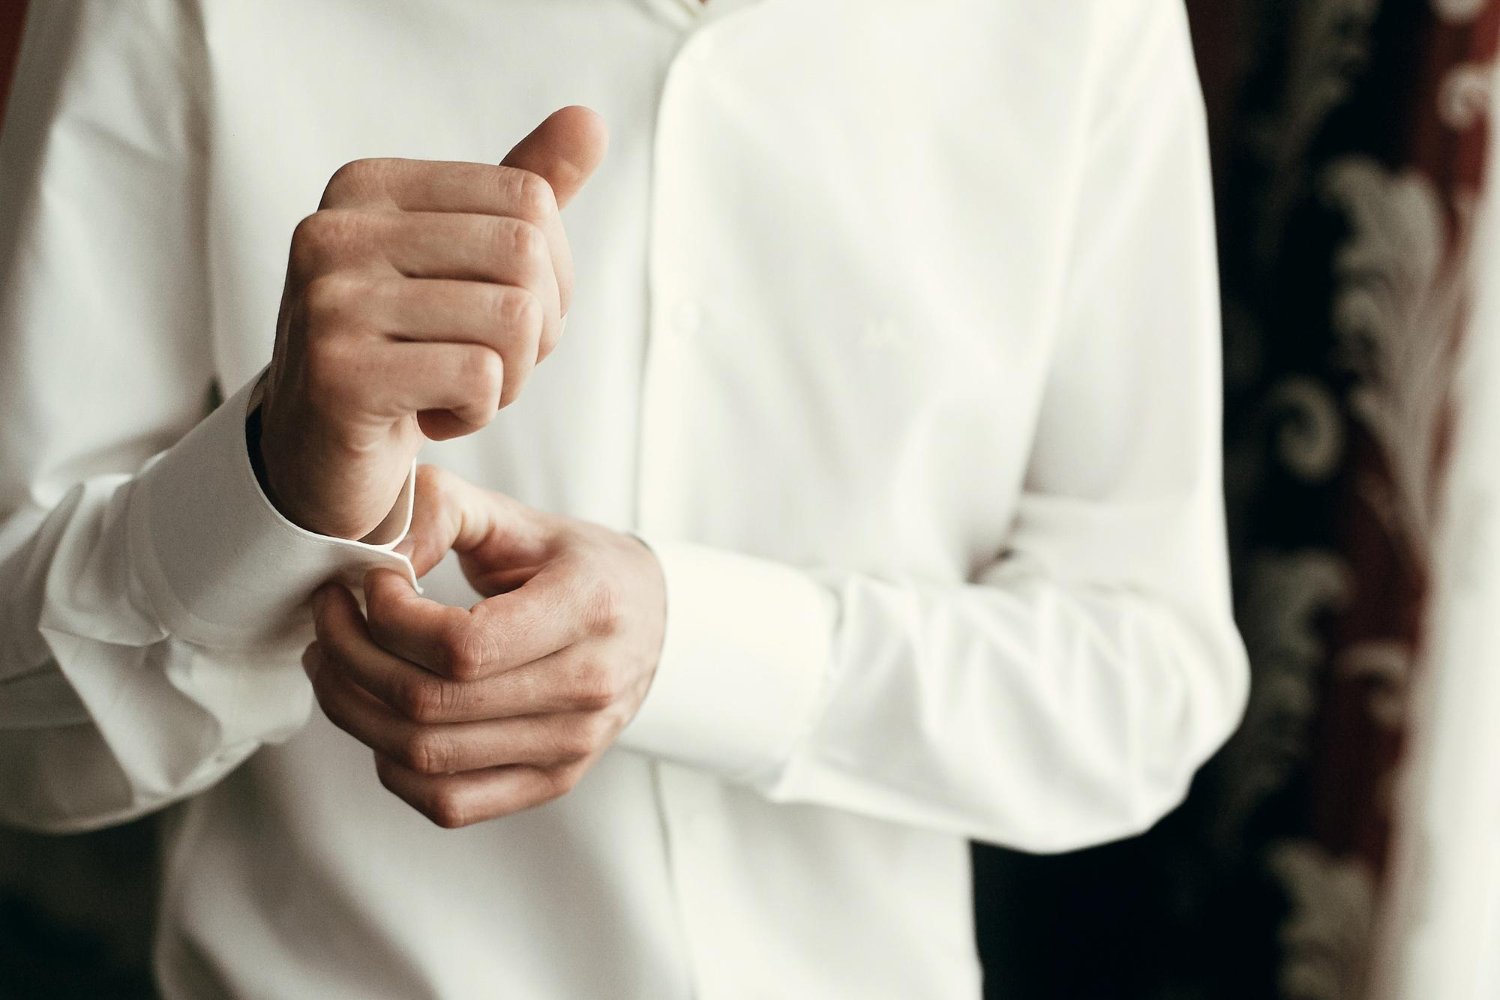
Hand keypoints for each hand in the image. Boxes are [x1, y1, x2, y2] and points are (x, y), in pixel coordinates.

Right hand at [259, 106, 608, 538]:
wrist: (318, 454)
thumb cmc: (404, 351)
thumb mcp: (463, 264)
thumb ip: (521, 192)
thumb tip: (589, 121)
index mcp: (367, 185)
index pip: (528, 200)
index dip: (551, 277)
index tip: (504, 320)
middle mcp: (336, 229)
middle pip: (525, 254)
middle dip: (536, 330)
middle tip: (489, 366)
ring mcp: (329, 300)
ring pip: (512, 320)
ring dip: (508, 377)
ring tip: (452, 390)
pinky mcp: (339, 374)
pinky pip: (479, 377)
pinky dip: (477, 412)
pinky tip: (428, 417)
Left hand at [303, 466, 666, 827]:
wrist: (652, 619)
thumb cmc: (575, 564)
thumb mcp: (515, 517)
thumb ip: (440, 512)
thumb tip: (371, 554)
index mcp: (589, 609)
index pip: (462, 645)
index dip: (389, 619)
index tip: (368, 582)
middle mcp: (589, 687)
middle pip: (429, 705)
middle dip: (351, 658)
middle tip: (329, 618)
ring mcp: (573, 745)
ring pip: (425, 758)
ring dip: (355, 710)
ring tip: (337, 661)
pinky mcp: (554, 781)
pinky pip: (447, 803)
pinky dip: (392, 766)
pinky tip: (380, 716)